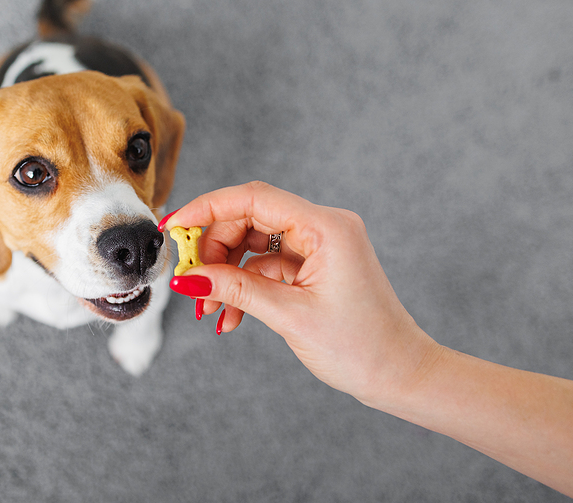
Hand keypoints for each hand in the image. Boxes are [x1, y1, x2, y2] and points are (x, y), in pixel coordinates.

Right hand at [162, 181, 440, 405]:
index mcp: (326, 227)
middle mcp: (323, 226)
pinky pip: (265, 264)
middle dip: (214, 250)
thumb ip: (236, 290)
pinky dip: (243, 286)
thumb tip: (189, 277)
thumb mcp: (290, 316)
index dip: (207, 208)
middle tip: (191, 283)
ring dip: (225, 273)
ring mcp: (319, 244)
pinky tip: (229, 315)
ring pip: (253, 242)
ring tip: (209, 309)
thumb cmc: (361, 347)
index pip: (254, 198)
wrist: (399, 373)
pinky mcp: (313, 263)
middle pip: (249, 218)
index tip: (174, 226)